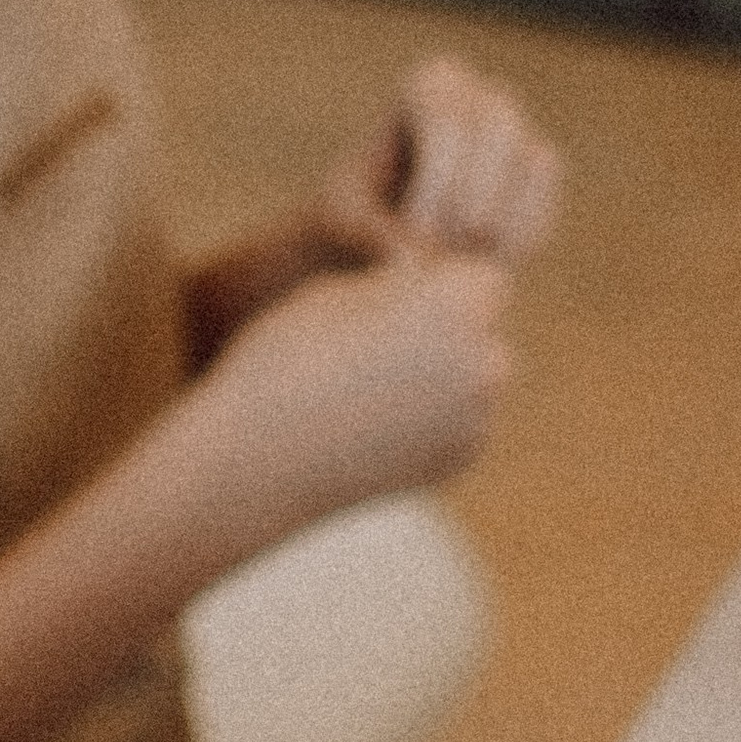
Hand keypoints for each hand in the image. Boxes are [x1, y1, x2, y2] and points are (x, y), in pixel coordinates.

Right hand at [190, 244, 511, 540]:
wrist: (256, 462)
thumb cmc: (285, 360)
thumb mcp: (335, 292)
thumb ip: (396, 282)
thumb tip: (426, 281)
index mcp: (453, 307)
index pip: (484, 279)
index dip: (443, 282)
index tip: (396, 300)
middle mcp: (481, 363)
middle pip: (483, 331)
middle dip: (449, 330)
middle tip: (379, 345)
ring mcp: (474, 419)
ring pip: (474, 379)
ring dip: (442, 375)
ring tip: (369, 387)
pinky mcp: (458, 461)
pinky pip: (459, 422)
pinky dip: (430, 418)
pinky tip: (372, 424)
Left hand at [317, 55, 562, 267]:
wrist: (388, 240)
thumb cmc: (355, 219)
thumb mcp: (343, 224)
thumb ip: (367, 235)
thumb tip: (410, 258)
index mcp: (427, 87)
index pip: (448, 121)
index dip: (438, 182)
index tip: (414, 229)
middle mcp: (478, 95)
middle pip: (499, 125)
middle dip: (474, 194)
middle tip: (442, 245)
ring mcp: (515, 128)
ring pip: (534, 156)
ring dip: (501, 216)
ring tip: (460, 257)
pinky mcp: (537, 166)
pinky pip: (547, 191)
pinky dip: (525, 228)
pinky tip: (490, 260)